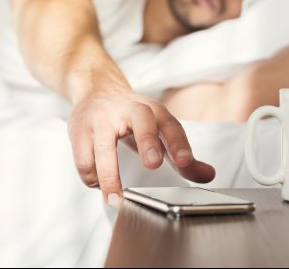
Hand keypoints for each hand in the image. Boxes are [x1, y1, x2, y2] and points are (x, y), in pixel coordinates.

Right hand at [67, 84, 215, 206]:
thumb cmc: (133, 116)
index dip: (178, 143)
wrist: (96, 88)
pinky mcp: (79, 129)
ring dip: (109, 177)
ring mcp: (102, 118)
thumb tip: (209, 176)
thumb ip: (182, 157)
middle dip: (148, 141)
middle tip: (153, 164)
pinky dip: (92, 177)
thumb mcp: (160, 131)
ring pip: (103, 147)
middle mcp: (129, 109)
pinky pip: (84, 159)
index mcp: (153, 111)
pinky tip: (99, 184)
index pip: (170, 124)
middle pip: (142, 121)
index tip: (186, 162)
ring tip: (115, 200)